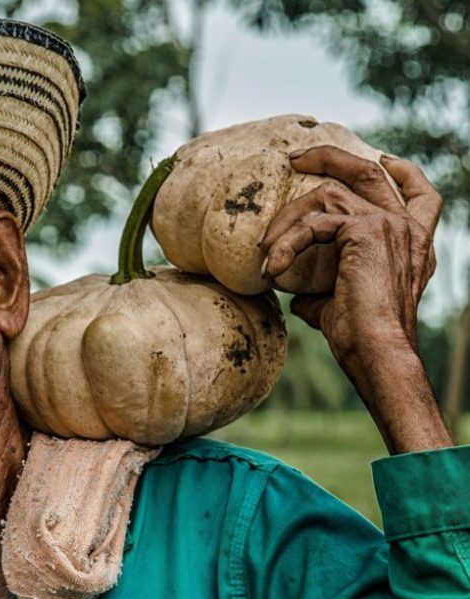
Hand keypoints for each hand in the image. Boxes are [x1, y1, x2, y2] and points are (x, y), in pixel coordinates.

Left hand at [260, 146, 451, 453]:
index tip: (382, 158)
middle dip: (331, 157)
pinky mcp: (366, 230)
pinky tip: (273, 266)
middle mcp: (407, 229)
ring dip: (289, 218)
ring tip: (267, 248)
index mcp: (412, 243)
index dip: (402, 172)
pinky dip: (287, 243)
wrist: (376, 351)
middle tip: (296, 159)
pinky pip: (314, 223)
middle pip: (371, 171)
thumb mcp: (338, 302)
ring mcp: (390, 225)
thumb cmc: (359, 336)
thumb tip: (294, 291)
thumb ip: (321, 288)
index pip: (421, 196)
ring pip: (329, 195)